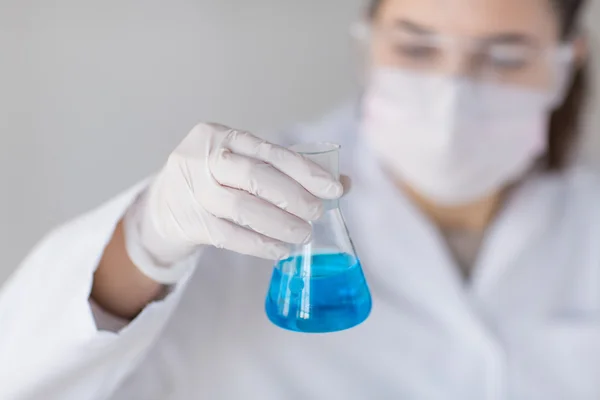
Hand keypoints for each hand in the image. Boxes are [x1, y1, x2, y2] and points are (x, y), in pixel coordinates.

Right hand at [127, 122, 343, 276]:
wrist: (164, 202)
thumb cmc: (216, 179)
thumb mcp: (244, 163)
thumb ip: (287, 170)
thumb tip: (342, 183)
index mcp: (220, 135)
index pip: (270, 151)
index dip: (305, 171)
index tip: (334, 189)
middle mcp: (202, 158)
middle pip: (254, 177)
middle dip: (293, 197)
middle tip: (317, 213)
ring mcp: (191, 190)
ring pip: (241, 208)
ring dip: (279, 224)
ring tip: (303, 235)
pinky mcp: (189, 222)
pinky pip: (229, 236)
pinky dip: (259, 244)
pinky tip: (280, 250)